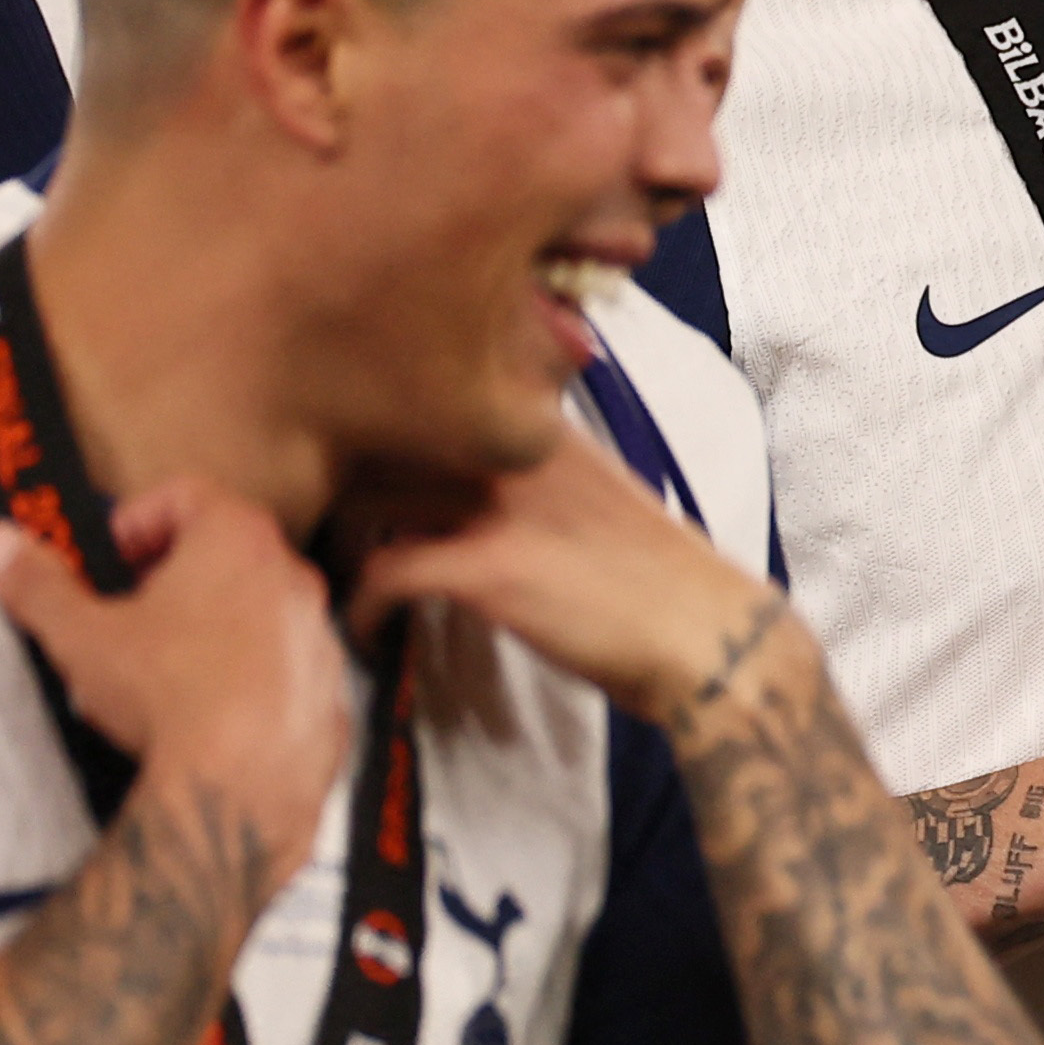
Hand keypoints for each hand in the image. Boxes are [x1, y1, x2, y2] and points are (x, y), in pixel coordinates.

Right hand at [0, 482, 347, 842]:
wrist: (242, 783)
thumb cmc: (168, 693)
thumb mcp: (79, 634)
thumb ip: (37, 583)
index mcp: (238, 541)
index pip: (187, 493)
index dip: (136, 517)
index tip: (107, 557)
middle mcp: (293, 577)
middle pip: (226, 550)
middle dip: (168, 573)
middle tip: (124, 611)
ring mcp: (320, 635)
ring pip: (259, 610)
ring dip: (211, 624)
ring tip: (158, 668)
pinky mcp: (329, 690)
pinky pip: (282, 667)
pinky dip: (246, 675)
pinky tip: (204, 712)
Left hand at [350, 427, 778, 723]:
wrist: (709, 641)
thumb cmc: (666, 584)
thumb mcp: (606, 502)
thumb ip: (545, 484)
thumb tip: (491, 500)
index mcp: (547, 431)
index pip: (433, 403)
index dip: (384, 440)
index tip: (364, 481)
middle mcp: (517, 452)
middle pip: (386, 441)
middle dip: (345, 485)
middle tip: (333, 532)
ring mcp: (498, 506)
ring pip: (367, 498)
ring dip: (339, 540)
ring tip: (337, 576)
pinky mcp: (484, 567)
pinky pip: (381, 573)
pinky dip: (360, 606)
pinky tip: (365, 631)